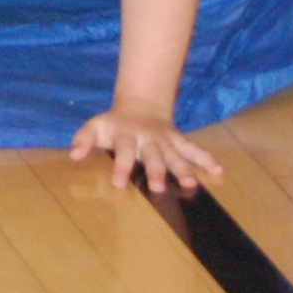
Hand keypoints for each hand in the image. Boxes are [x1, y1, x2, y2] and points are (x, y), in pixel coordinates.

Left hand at [69, 104, 221, 193]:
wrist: (140, 105)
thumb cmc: (114, 124)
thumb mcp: (96, 127)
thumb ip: (84, 139)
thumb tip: (73, 154)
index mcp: (126, 136)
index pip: (123, 151)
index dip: (121, 167)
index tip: (118, 183)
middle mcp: (148, 139)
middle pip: (152, 155)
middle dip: (155, 171)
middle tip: (156, 187)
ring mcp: (165, 140)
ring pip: (176, 155)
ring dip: (184, 169)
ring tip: (192, 184)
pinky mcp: (178, 141)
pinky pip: (194, 150)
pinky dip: (206, 159)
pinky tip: (219, 170)